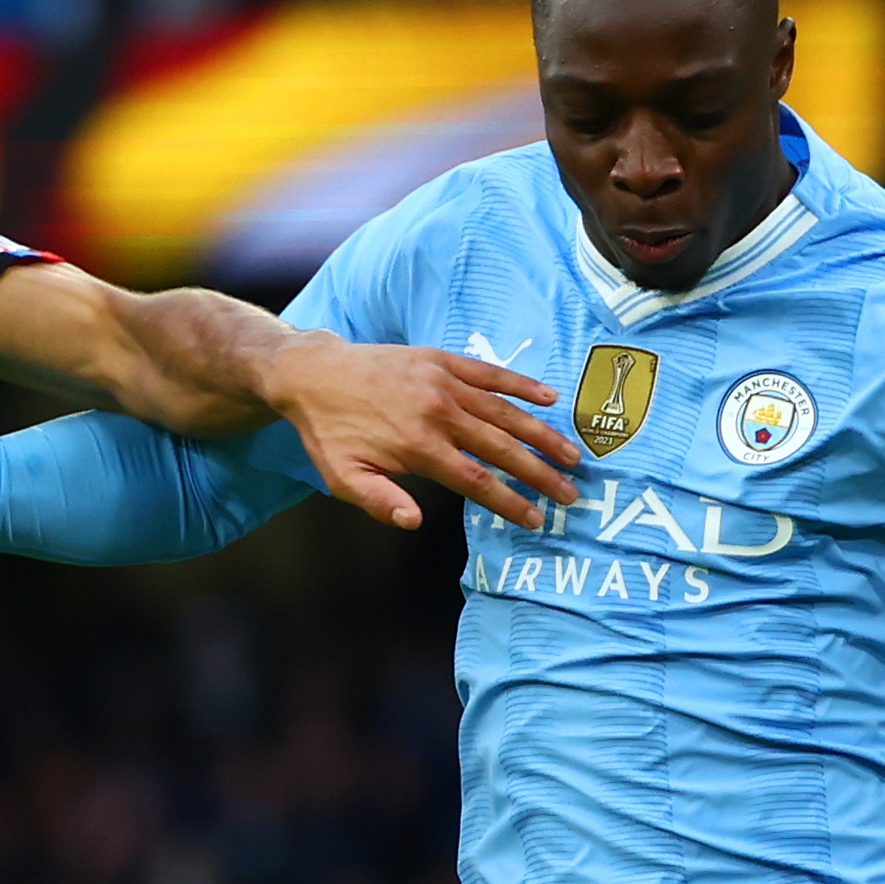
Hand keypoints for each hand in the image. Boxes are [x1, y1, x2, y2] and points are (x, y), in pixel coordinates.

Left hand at [262, 335, 583, 533]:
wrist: (313, 373)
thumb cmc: (329, 432)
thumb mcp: (343, 477)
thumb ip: (380, 501)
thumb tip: (415, 523)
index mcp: (419, 447)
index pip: (478, 481)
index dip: (510, 502)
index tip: (535, 519)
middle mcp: (439, 413)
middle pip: (502, 449)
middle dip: (540, 473)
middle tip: (569, 493)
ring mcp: (444, 382)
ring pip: (505, 411)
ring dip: (541, 434)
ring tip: (571, 454)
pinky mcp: (442, 359)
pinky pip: (491, 372)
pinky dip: (522, 384)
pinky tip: (549, 399)